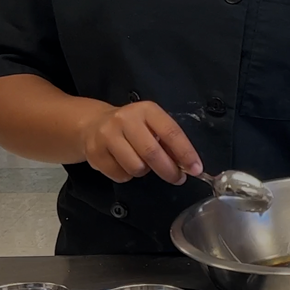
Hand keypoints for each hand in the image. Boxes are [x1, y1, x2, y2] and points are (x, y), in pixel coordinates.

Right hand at [75, 101, 201, 183]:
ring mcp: (107, 135)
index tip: (197, 169)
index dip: (185, 153)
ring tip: (141, 163)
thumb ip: (168, 141)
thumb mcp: (152, 125)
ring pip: (136, 167)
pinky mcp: (94, 153)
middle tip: (178, 179)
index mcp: (147, 110)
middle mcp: (126, 120)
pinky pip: (120, 175)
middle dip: (169, 170)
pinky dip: (127, 176)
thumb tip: (187, 165)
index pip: (171, 132)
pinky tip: (123, 164)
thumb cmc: (132, 127)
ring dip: (144, 172)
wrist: (93, 124)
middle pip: (152, 152)